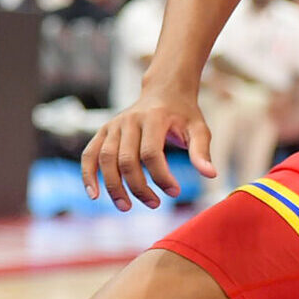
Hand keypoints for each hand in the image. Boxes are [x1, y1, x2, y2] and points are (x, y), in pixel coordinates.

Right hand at [80, 86, 214, 210]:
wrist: (164, 92)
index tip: (175, 192)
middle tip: (154, 204)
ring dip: (114, 186)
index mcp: (153, 118)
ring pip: (106, 160)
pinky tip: (94, 195)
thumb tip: (210, 175)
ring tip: (126, 207)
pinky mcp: (103, 131)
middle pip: (126, 159)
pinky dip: (88, 175)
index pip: (151, 153)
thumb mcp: (198, 129)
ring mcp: (113, 125)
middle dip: (138, 186)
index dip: (161, 177)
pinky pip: (90, 155)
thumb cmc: (184, 115)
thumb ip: (201, 152)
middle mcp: (128, 120)